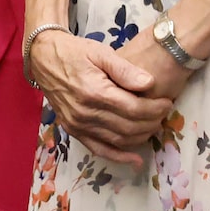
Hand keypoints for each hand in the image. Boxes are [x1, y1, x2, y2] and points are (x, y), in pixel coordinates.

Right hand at [26, 26, 178, 166]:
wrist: (42, 58)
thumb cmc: (74, 52)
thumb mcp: (100, 52)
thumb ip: (125, 69)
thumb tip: (150, 83)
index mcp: (94, 91)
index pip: (135, 109)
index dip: (156, 109)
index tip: (167, 102)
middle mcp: (85, 112)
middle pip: (130, 127)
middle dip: (152, 122)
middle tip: (163, 113)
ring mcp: (77, 124)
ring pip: (119, 140)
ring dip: (141, 136)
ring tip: (153, 124)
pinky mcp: (73, 130)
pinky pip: (99, 149)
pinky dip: (118, 156)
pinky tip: (135, 159)